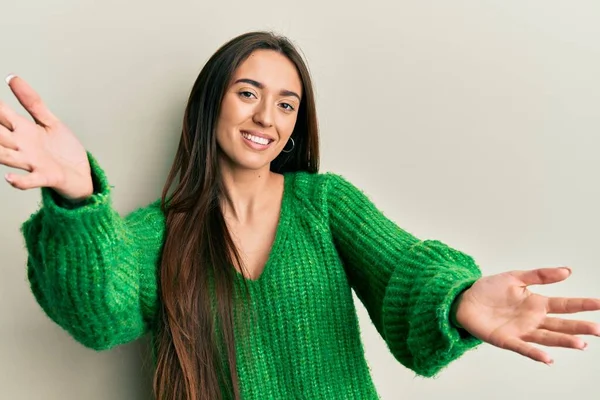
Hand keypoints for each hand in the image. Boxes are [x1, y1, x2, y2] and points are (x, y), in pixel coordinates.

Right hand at [0, 75, 91, 200]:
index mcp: (23, 130)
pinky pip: (30, 180)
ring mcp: (32, 162)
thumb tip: (12, 78)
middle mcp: (22, 146)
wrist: (81, 174)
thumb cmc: (63, 150)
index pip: (1, 114)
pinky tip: (9, 178)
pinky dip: (20, 181)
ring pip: (7, 156)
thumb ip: (32, 102)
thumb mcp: (49, 121)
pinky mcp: (45, 176)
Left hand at [455, 267, 599, 364]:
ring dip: (564, 341)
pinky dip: (535, 353)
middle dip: (579, 327)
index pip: (565, 305)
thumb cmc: (489, 289)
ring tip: (582, 343)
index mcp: (537, 303)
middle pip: (561, 324)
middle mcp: (533, 319)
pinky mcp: (506, 340)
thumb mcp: (515, 277)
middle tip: (598, 329)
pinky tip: (548, 358)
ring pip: (547, 338)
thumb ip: (540, 275)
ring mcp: (521, 331)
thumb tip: (567, 271)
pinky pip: (523, 348)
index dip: (582, 305)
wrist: (464, 299)